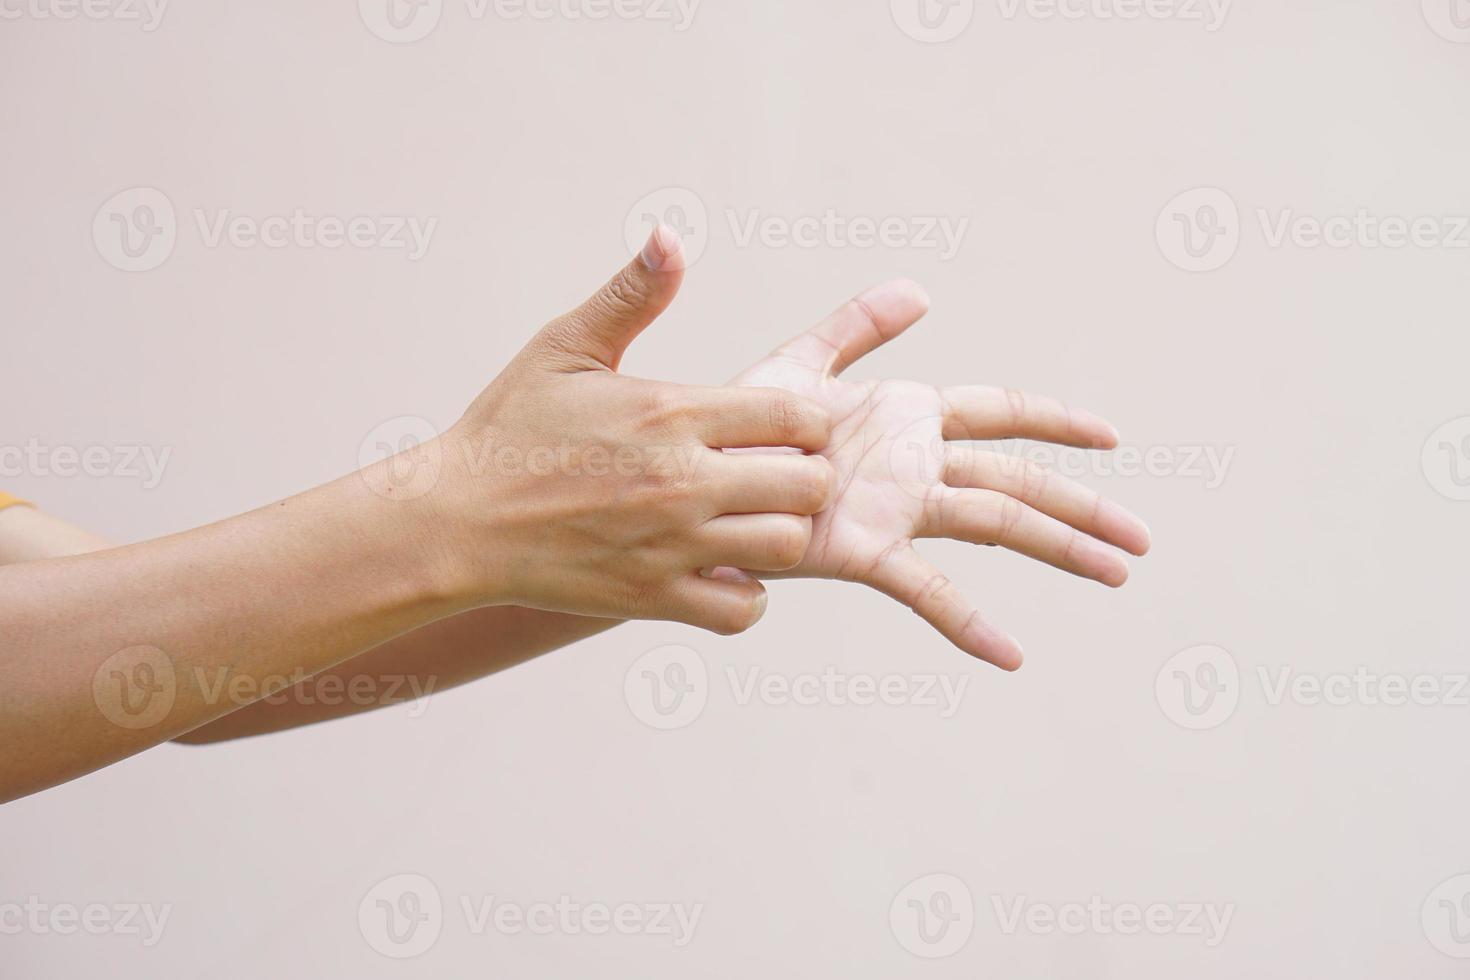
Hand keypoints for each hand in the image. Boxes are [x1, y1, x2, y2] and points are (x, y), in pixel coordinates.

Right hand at [408, 227, 836, 633]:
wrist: (455, 519)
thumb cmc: (508, 428)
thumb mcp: (564, 348)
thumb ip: (630, 297)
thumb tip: (670, 236)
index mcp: (670, 412)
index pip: (797, 417)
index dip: (806, 424)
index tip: (781, 431)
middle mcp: (681, 480)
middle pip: (809, 486)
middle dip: (806, 479)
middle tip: (776, 479)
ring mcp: (669, 544)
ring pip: (785, 547)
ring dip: (779, 535)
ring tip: (750, 523)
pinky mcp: (651, 597)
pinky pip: (741, 612)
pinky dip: (743, 596)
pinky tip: (720, 569)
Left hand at [730, 280, 1150, 669]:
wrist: (685, 475)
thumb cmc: (734, 423)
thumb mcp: (799, 363)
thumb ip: (856, 326)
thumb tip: (922, 290)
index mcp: (906, 417)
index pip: (1002, 412)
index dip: (1057, 420)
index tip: (1113, 435)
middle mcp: (915, 465)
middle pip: (1019, 479)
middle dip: (1082, 505)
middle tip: (1142, 539)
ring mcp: (896, 509)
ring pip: (996, 522)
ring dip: (1058, 546)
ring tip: (1116, 575)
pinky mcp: (864, 549)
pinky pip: (927, 588)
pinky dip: (969, 621)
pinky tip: (1010, 654)